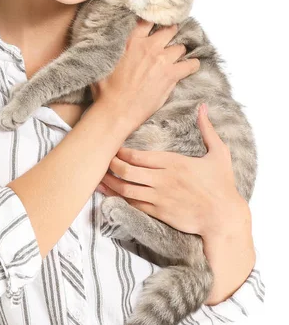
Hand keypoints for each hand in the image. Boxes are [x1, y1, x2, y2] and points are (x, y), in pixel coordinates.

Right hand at [91, 20, 199, 132]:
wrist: (117, 110)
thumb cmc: (107, 90)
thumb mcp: (106, 62)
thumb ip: (115, 49)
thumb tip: (113, 44)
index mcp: (132, 42)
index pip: (147, 21)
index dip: (154, 20)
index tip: (158, 22)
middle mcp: (149, 47)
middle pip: (169, 30)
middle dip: (171, 32)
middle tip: (171, 37)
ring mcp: (162, 60)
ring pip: (180, 47)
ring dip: (179, 51)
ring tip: (178, 56)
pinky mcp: (171, 75)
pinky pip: (191, 65)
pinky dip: (192, 65)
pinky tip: (191, 66)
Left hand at [96, 104, 244, 237]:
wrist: (224, 217)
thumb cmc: (222, 185)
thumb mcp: (219, 153)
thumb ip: (207, 129)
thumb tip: (203, 107)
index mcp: (173, 162)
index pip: (138, 156)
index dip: (121, 152)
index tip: (114, 148)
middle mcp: (162, 179)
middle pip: (127, 171)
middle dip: (111, 165)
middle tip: (103, 161)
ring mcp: (159, 197)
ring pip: (126, 189)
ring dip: (110, 183)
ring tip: (99, 178)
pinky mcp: (159, 212)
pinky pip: (134, 204)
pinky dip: (120, 199)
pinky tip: (110, 194)